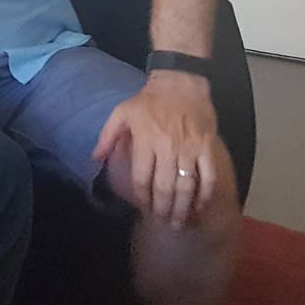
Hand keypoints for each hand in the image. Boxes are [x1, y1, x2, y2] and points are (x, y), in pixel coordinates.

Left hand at [92, 71, 220, 228]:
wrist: (180, 82)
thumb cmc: (148, 99)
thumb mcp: (121, 112)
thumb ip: (107, 136)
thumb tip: (95, 158)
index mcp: (145, 140)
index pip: (142, 178)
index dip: (143, 197)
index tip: (143, 208)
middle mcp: (167, 148)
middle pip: (165, 187)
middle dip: (163, 209)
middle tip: (163, 222)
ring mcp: (189, 148)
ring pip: (186, 186)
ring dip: (183, 207)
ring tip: (179, 221)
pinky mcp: (207, 147)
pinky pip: (208, 176)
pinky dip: (205, 194)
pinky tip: (200, 205)